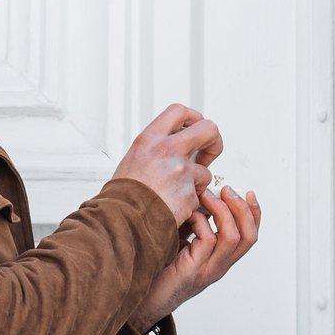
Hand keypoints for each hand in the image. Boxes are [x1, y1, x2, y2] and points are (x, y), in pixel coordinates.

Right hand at [113, 102, 222, 223]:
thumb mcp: (133, 160)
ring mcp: (181, 172)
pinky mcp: (189, 194)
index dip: (193, 117)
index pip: (179, 112)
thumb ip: (155, 149)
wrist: (121, 222)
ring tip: (176, 195)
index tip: (196, 126)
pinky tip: (174, 208)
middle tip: (209, 153)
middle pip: (208, 129)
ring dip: (196, 183)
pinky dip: (190, 203)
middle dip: (213, 141)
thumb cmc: (122, 197)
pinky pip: (199, 196)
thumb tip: (173, 143)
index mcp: (150, 139)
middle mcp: (167, 151)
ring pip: (205, 171)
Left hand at [141, 185, 261, 324]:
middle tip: (227, 190)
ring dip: (223, 211)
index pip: (249, 236)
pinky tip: (189, 216)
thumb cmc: (157, 270)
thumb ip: (194, 227)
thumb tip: (197, 198)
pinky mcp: (192, 270)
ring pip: (232, 238)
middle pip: (248, 237)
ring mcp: (207, 270)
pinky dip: (201, 222)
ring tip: (207, 196)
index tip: (247, 193)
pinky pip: (208, 240)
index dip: (254, 214)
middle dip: (243, 209)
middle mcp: (218, 266)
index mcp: (220, 260)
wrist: (141, 301)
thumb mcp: (181, 244)